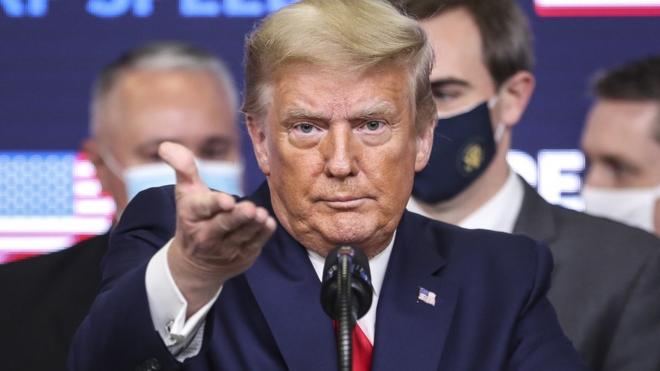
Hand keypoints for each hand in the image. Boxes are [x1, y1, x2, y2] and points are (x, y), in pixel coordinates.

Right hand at [159, 142, 275, 315]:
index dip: (215, 204)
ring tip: (262, 215)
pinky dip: (262, 235)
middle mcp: (206, 235)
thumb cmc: (194, 217)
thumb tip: (166, 145)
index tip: (228, 201)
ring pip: (242, 235)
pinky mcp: (242, 257)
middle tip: (251, 209)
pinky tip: (268, 224)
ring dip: (254, 225)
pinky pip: (254, 245)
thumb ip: (183, 167)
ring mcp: (224, 249)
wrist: (195, 264)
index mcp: (191, 215)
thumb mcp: (185, 193)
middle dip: (237, 217)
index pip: (202, 208)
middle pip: (224, 224)